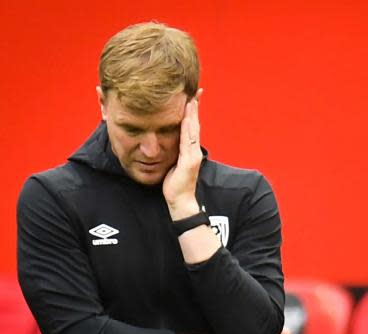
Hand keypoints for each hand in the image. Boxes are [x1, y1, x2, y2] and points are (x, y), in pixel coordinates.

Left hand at [163, 88, 203, 219]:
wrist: (180, 202)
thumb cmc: (174, 186)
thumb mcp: (172, 165)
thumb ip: (172, 154)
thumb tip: (165, 145)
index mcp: (189, 150)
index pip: (191, 127)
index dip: (192, 112)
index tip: (192, 97)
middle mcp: (193, 150)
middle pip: (195, 124)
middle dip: (195, 107)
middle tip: (196, 91)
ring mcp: (193, 154)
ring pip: (193, 129)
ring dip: (192, 113)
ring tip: (192, 98)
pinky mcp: (190, 160)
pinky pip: (188, 139)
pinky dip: (188, 126)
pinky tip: (186, 116)